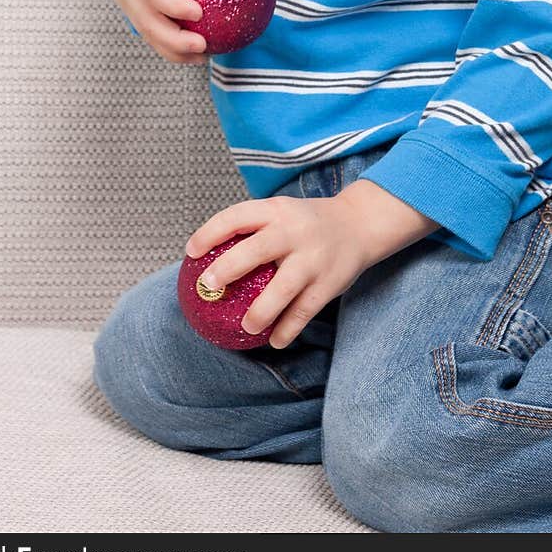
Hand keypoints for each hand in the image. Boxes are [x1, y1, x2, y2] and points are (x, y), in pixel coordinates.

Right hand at [112, 0, 247, 63]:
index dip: (172, 5)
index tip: (200, 12)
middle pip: (145, 18)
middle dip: (172, 39)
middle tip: (202, 45)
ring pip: (146, 31)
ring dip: (172, 50)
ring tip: (204, 55)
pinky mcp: (133, 9)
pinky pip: (151, 33)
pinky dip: (172, 48)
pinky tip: (200, 54)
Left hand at [185, 192, 376, 349]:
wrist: (360, 224)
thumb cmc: (308, 223)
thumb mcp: (282, 213)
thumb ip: (254, 230)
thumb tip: (208, 259)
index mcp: (277, 211)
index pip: (238, 216)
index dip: (211, 232)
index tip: (191, 251)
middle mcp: (295, 231)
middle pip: (258, 249)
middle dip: (230, 268)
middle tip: (210, 286)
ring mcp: (313, 258)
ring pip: (283, 287)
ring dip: (261, 311)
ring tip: (246, 327)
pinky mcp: (329, 283)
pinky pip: (304, 311)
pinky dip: (288, 329)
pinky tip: (274, 340)